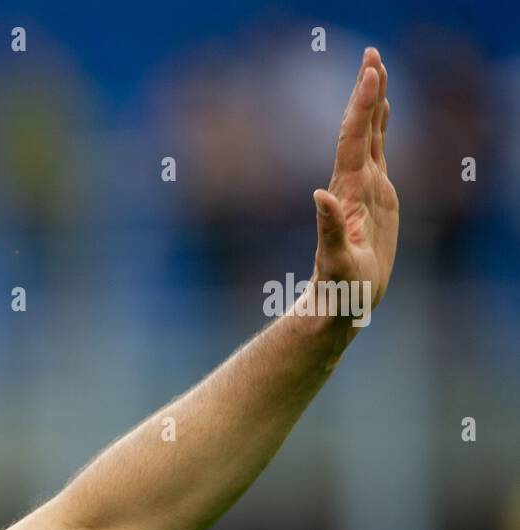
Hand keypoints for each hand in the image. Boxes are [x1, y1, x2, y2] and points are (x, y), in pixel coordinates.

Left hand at [312, 47, 398, 321]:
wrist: (338, 301)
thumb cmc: (338, 288)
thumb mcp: (336, 261)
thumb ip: (329, 230)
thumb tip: (319, 198)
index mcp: (347, 193)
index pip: (354, 140)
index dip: (362, 107)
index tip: (370, 73)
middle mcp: (352, 184)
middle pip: (360, 129)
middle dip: (366, 91)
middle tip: (372, 53)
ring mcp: (364, 188)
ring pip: (369, 136)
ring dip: (372, 102)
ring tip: (376, 68)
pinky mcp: (375, 197)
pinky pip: (379, 153)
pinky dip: (381, 128)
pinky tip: (384, 111)